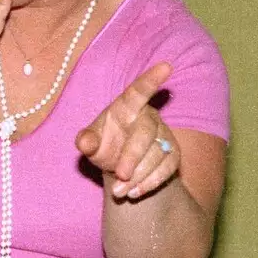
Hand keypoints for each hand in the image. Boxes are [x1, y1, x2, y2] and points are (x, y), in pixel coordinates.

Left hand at [75, 61, 177, 198]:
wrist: (118, 168)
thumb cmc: (103, 145)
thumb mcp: (91, 143)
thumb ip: (86, 141)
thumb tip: (83, 142)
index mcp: (127, 106)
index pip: (138, 91)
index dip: (151, 79)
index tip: (166, 65)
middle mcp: (148, 117)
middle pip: (146, 133)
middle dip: (133, 157)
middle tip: (119, 176)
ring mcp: (163, 135)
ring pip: (158, 154)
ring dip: (139, 175)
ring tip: (119, 190)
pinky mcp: (173, 154)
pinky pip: (168, 168)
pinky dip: (151, 182)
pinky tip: (134, 192)